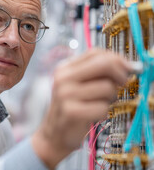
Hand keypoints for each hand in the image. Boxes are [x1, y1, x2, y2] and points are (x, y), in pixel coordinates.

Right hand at [32, 49, 132, 168]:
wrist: (55, 133)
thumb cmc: (73, 107)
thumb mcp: (80, 84)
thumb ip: (99, 73)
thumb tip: (130, 66)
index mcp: (65, 68)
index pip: (95, 52)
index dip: (116, 58)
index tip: (126, 68)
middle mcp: (63, 78)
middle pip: (104, 64)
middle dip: (121, 74)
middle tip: (122, 84)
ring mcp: (65, 94)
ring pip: (107, 88)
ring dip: (110, 98)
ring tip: (99, 103)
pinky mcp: (71, 111)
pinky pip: (103, 108)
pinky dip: (103, 113)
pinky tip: (93, 115)